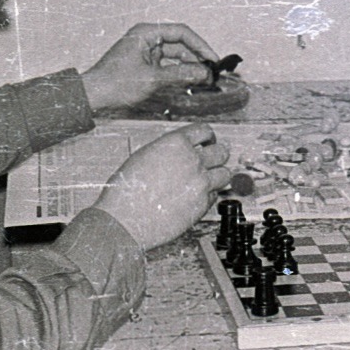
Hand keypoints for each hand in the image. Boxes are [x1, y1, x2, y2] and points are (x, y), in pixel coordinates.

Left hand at [81, 23, 218, 112]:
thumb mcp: (152, 79)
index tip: (212, 59)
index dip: (200, 45)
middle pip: (180, 44)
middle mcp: (146, 38)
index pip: (181, 32)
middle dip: (196, 58)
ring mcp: (145, 51)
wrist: (92, 97)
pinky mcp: (145, 64)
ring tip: (204, 79)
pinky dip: (179, 73)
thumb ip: (181, 74)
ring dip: (189, 66)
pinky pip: (167, 65)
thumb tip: (204, 73)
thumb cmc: (113, 84)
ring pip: (175, 56)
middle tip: (211, 72)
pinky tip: (190, 81)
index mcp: (146, 33)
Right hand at [91, 123, 231, 250]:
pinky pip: (215, 195)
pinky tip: (196, 197)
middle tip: (213, 160)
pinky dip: (209, 195)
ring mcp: (200, 182)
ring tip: (208, 180)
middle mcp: (192, 160)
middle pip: (221, 151)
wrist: (124, 219)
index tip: (209, 142)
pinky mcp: (202, 204)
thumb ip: (169, 150)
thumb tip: (183, 151)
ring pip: (225, 174)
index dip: (208, 136)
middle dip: (218, 155)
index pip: (204, 130)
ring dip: (218, 176)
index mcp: (176, 143)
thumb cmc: (127, 190)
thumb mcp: (145, 156)